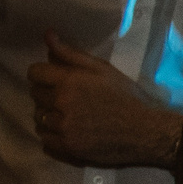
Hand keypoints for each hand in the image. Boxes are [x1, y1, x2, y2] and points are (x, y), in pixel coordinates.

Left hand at [29, 34, 182, 168]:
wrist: (148, 132)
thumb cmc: (128, 97)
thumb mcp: (103, 70)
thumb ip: (71, 53)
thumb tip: (47, 34)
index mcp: (69, 81)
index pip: (34, 73)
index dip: (44, 75)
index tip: (57, 81)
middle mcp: (61, 104)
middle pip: (35, 96)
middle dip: (48, 96)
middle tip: (69, 100)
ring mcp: (63, 128)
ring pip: (39, 119)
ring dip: (50, 117)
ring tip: (70, 118)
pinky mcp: (68, 148)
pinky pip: (45, 141)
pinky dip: (53, 137)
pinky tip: (70, 134)